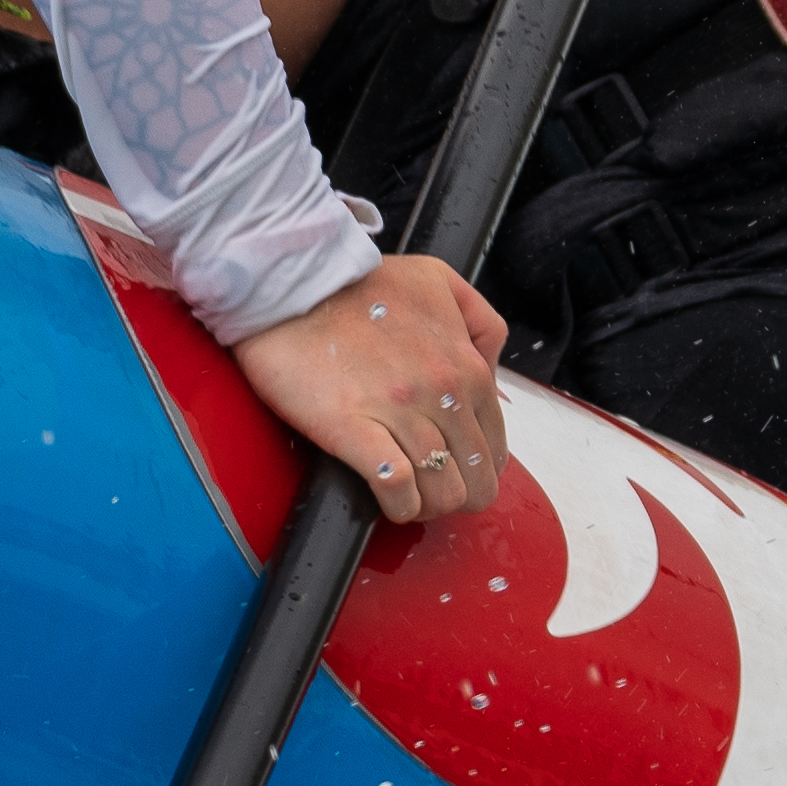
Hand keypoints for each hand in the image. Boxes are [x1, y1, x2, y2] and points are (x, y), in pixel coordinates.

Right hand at [228, 252, 514, 524]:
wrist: (291, 281)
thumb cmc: (359, 284)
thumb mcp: (438, 280)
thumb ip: (480, 322)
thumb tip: (489, 369)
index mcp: (465, 365)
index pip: (495, 448)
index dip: (477, 470)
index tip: (452, 470)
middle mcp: (441, 392)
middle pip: (475, 480)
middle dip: (457, 494)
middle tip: (429, 488)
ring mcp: (398, 412)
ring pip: (441, 492)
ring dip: (427, 505)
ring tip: (407, 496)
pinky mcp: (352, 429)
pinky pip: (396, 486)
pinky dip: (398, 504)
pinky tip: (389, 499)